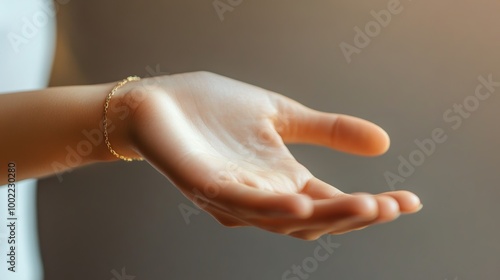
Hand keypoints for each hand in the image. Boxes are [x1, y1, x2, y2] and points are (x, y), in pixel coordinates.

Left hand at [117, 71, 421, 239]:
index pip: (333, 200)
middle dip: (355, 216)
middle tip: (392, 206)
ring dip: (325, 215)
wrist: (159, 100)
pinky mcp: (204, 187)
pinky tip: (303, 201)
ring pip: (285, 218)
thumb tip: (385, 142)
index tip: (411, 201)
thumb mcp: (282, 115)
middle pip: (316, 217)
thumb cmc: (214, 110)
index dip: (371, 207)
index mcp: (282, 181)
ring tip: (367, 205)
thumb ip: (327, 130)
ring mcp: (233, 197)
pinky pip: (241, 204)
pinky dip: (273, 207)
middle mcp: (262, 197)